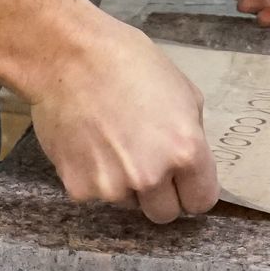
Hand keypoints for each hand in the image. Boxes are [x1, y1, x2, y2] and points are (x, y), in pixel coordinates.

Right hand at [27, 16, 219, 223]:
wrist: (69, 56)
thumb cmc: (129, 62)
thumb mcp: (182, 92)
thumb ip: (191, 135)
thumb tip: (189, 164)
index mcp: (185, 151)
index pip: (200, 201)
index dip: (191, 189)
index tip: (181, 180)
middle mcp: (151, 176)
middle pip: (164, 214)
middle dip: (159, 194)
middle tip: (144, 162)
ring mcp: (113, 187)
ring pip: (127, 203)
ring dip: (124, 184)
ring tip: (110, 142)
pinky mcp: (79, 188)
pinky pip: (94, 193)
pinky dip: (92, 175)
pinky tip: (87, 142)